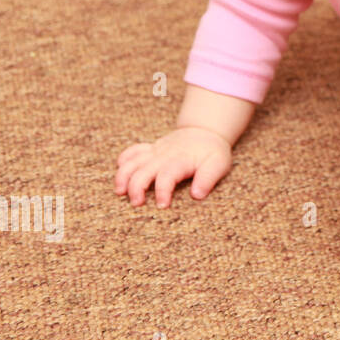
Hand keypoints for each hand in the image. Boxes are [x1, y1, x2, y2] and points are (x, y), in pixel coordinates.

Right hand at [115, 127, 232, 207]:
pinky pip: (132, 151)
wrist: (206, 132)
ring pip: (133, 162)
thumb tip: (197, 195)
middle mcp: (164, 155)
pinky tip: (120, 172)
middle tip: (137, 204)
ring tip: (120, 192)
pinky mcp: (150, 149)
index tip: (162, 206)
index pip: (167, 176)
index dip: (163, 191)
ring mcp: (155, 151)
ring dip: (123, 176)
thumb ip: (208, 178)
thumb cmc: (212, 152)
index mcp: (181, 160)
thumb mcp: (218, 164)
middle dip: (136, 188)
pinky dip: (124, 160)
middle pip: (143, 170)